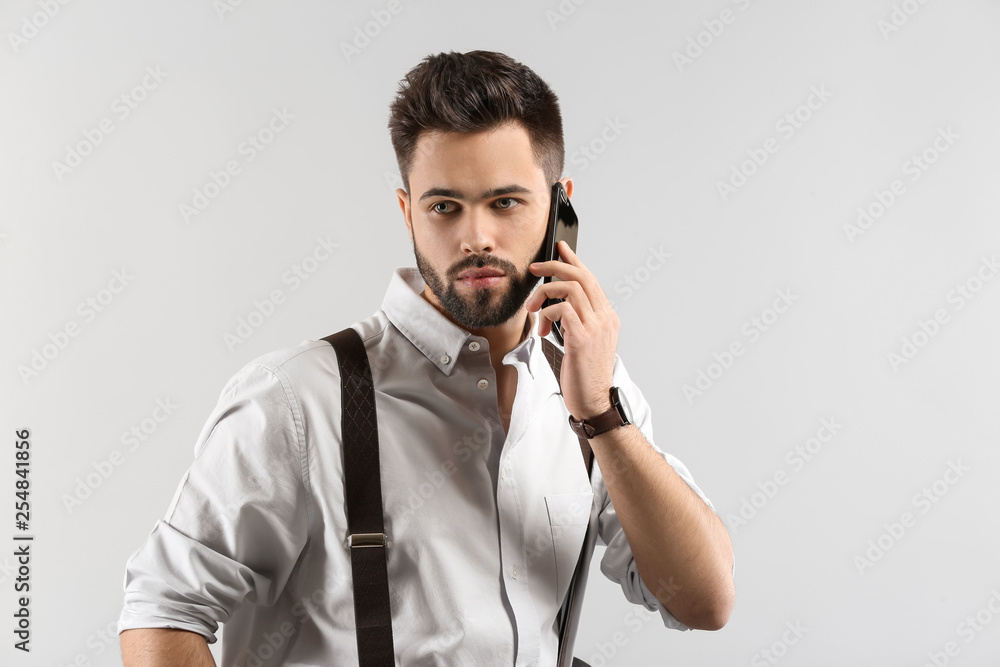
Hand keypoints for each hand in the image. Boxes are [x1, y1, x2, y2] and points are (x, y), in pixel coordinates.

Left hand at [526, 240, 619, 418]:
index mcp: (607, 317)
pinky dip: (545, 314)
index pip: (590, 279)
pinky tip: (540, 329)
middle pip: (581, 277)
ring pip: (570, 289)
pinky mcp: (582, 338)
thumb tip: (556, 306)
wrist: (593, 402)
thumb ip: (577, 322)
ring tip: (532, 307)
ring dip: (544, 292)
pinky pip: (561, 310)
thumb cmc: (585, 375)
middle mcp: (605, 318)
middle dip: (554, 267)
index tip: (560, 249)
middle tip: (534, 268)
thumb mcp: (585, 343)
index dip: (574, 261)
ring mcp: (596, 327)